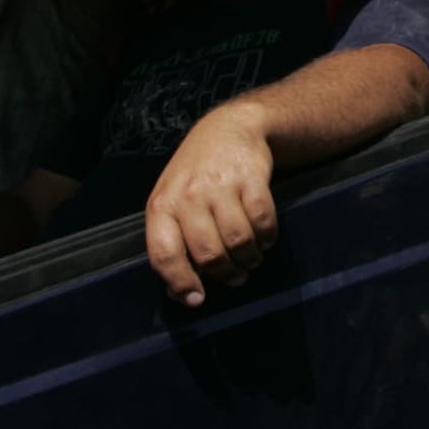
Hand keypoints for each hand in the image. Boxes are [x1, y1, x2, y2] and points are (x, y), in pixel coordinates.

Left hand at [143, 100, 278, 308]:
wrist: (229, 128)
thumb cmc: (194, 175)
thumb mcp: (172, 202)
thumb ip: (172, 243)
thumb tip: (183, 295)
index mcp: (161, 206)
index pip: (164, 254)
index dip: (181, 282)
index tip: (197, 299)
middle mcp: (188, 196)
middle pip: (209, 253)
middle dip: (225, 273)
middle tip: (235, 277)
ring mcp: (221, 185)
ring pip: (238, 240)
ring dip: (249, 259)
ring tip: (251, 260)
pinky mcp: (252, 178)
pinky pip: (263, 220)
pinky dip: (267, 237)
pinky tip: (265, 239)